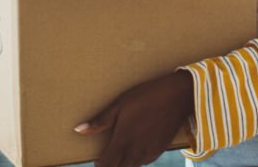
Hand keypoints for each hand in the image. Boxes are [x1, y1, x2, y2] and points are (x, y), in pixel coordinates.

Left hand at [75, 70, 193, 166]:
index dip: (99, 164)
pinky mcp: (159, 149)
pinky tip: (136, 149)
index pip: (106, 164)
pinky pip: (144, 161)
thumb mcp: (121, 103)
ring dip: (124, 163)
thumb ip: (101, 120)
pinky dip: (137, 160)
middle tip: (108, 157)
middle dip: (112, 165)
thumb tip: (78, 130)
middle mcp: (135, 150)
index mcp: (123, 140)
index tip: (97, 158)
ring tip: (121, 152)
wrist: (178, 96)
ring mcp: (148, 152)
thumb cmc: (147, 96)